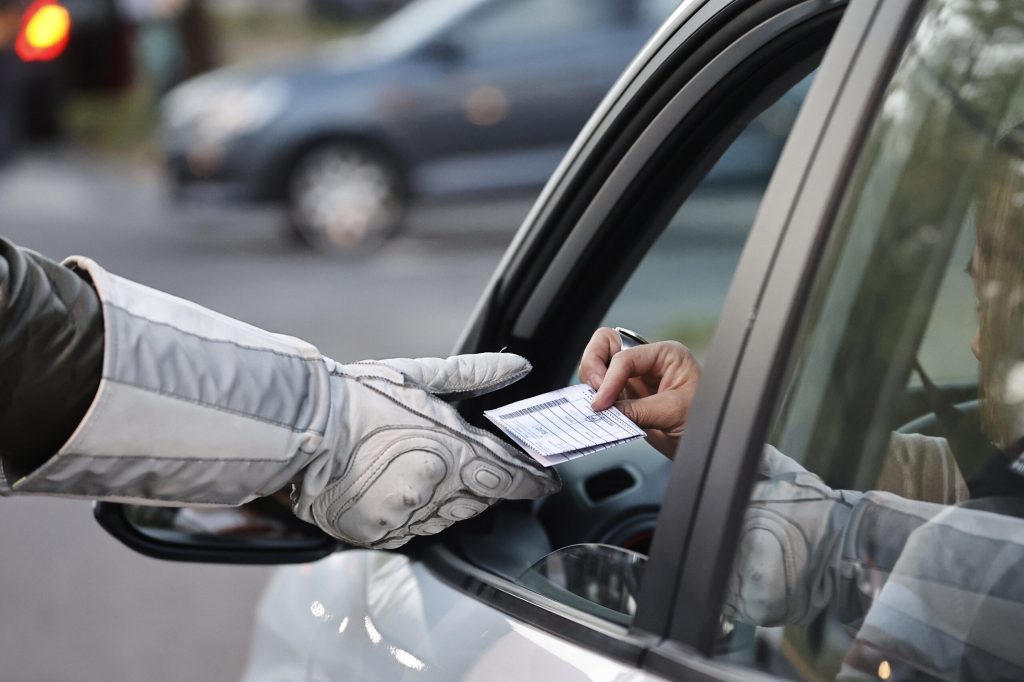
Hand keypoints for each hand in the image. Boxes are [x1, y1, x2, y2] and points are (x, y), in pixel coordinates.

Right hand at [295, 353, 560, 548]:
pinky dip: (415, 513)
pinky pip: (413, 530)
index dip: (531, 481)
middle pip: (479, 499)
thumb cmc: (357, 398)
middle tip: (471, 463)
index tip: (543, 480)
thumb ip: (475, 374)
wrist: (300, 429)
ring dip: (450, 498)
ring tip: (425, 469)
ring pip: (448, 516)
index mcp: (450, 454)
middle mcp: (433, 493)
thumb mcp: (421, 377)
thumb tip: (517, 367)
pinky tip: (399, 488)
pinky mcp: (379, 535)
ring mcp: (405, 518)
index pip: (508, 478)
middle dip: (483, 483)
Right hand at [578, 327, 701, 457]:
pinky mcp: (627, 397)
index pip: (625, 357)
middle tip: (593, 394)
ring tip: (597, 405)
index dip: (609, 379)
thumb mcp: (674, 413)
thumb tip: (607, 411)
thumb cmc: (708, 421)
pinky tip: (598, 412)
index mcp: (665, 355)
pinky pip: (601, 391)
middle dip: (593, 366)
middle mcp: (648, 362)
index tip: (601, 403)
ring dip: (591, 384)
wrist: (712, 445)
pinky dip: (594, 399)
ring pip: (598, 365)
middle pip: (605, 345)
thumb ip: (638, 410)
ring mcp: (635, 379)